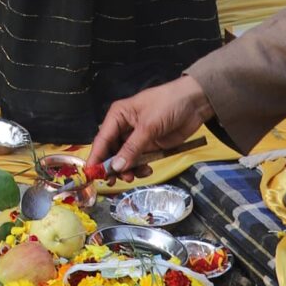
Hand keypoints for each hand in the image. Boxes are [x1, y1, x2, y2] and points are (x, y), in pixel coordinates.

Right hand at [86, 76, 214, 177]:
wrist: (195, 103)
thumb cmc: (167, 105)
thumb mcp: (148, 126)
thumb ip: (132, 148)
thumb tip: (115, 167)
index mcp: (118, 116)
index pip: (102, 140)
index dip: (96, 157)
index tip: (91, 175)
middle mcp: (124, 127)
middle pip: (111, 151)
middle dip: (112, 167)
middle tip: (115, 181)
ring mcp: (137, 138)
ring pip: (124, 159)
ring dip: (127, 170)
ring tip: (134, 176)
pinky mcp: (150, 146)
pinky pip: (139, 161)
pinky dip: (140, 168)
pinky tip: (147, 170)